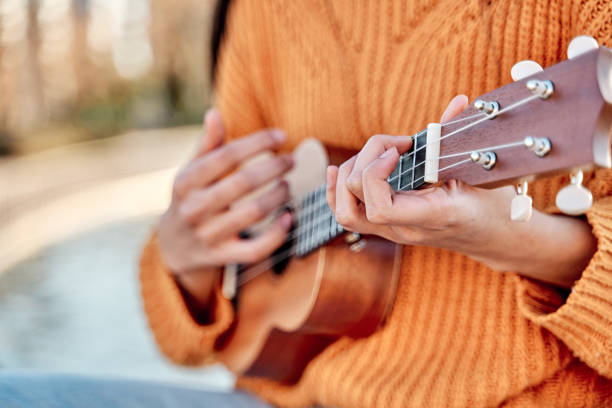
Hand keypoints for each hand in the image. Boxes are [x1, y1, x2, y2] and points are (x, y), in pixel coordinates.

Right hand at [158, 109, 292, 306]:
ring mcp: (207, 235)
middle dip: (273, 168)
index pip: (226, 156)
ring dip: (278, 196)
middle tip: (291, 161)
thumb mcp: (191, 172)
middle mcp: (194, 208)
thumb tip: (215, 113)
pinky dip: (276, 234)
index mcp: (186, 182)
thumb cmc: (190, 198)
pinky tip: (289, 218)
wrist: (173, 247)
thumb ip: (207, 146)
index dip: (257, 143)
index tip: (281, 137)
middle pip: (242, 183)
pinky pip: (254, 249)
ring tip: (288, 185)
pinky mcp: (221, 256)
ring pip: (252, 213)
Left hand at [327, 96, 596, 287]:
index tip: (397, 150)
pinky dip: (337, 190)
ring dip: (347, 176)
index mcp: (430, 217)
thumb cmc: (491, 205)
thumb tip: (459, 100)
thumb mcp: (480, 171)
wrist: (493, 237)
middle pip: (356, 202)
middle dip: (365, 161)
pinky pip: (348, 215)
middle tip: (395, 144)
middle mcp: (405, 229)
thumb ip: (459, 137)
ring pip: (345, 213)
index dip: (375, 174)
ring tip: (373, 154)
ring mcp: (392, 232)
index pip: (380, 209)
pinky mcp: (386, 227)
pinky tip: (340, 169)